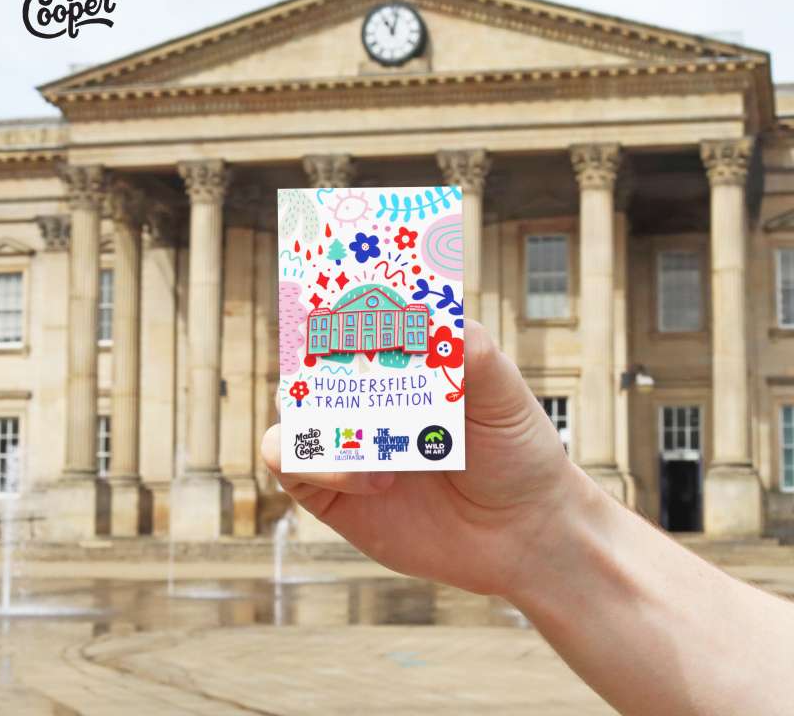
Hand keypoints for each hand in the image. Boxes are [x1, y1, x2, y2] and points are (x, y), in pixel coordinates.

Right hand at [261, 320, 573, 595]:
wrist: (522, 534)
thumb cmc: (516, 453)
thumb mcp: (504, 395)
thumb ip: (471, 352)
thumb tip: (433, 314)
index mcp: (404, 365)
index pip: (358, 322)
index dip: (339, 299)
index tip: (334, 280)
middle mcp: (369, 399)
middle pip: (313, 360)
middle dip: (311, 346)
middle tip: (323, 338)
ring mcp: (348, 443)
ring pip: (294, 411)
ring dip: (315, 410)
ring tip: (370, 429)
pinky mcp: (334, 493)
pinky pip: (294, 466)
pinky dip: (324, 465)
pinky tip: (379, 480)